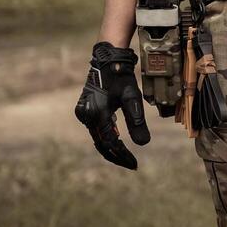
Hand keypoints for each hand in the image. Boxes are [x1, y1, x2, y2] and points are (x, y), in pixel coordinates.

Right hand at [74, 42, 150, 169]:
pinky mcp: (83, 111)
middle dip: (116, 155)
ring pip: (97, 138)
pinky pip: (95, 130)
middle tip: (132, 165)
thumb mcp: (132, 99)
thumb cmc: (121, 78)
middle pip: (101, 144)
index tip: (135, 164)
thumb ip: (137, 121)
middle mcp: (86, 115)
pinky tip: (118, 141)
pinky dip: (106, 137)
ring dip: (111, 147)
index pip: (111, 142)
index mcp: (97, 113)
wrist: (107, 61)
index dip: (123, 155)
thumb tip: (144, 144)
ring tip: (126, 157)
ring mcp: (83, 113)